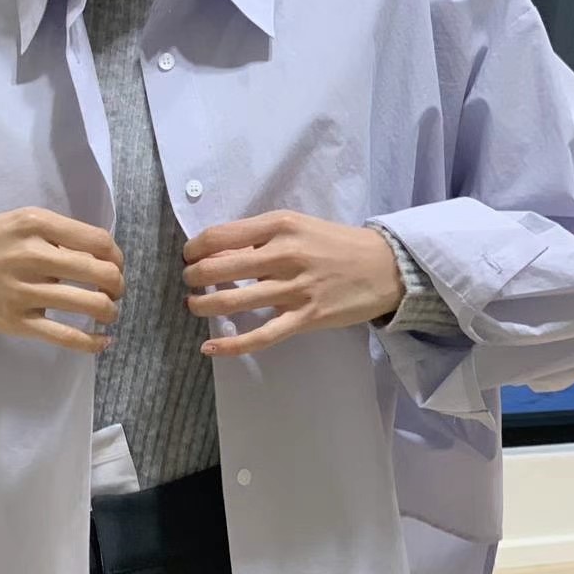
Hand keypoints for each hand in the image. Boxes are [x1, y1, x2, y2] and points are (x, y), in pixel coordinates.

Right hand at [0, 207, 123, 353]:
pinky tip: (103, 341)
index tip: (114, 264)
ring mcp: (24, 291)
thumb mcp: (9, 222)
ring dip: (109, 310)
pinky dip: (93, 342)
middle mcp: (33, 254)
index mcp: (33, 223)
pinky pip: (67, 337)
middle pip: (102, 273)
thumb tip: (87, 255)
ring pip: (91, 305)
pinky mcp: (16, 322)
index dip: (116, 256)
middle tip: (114, 290)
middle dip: (118, 284)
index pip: (97, 240)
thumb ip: (47, 236)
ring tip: (107, 313)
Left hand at [183, 210, 403, 356]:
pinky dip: (231, 344)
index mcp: (280, 225)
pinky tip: (209, 347)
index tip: (189, 257)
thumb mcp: (297, 227)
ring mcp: (295, 289)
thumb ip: (259, 237)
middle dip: (194, 277)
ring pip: (233, 301)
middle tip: (190, 282)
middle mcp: (285, 254)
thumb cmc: (335, 244)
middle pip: (219, 268)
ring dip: (203, 305)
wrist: (385, 266)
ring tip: (195, 305)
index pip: (220, 236)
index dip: (194, 249)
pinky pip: (260, 336)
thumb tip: (216, 252)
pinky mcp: (305, 318)